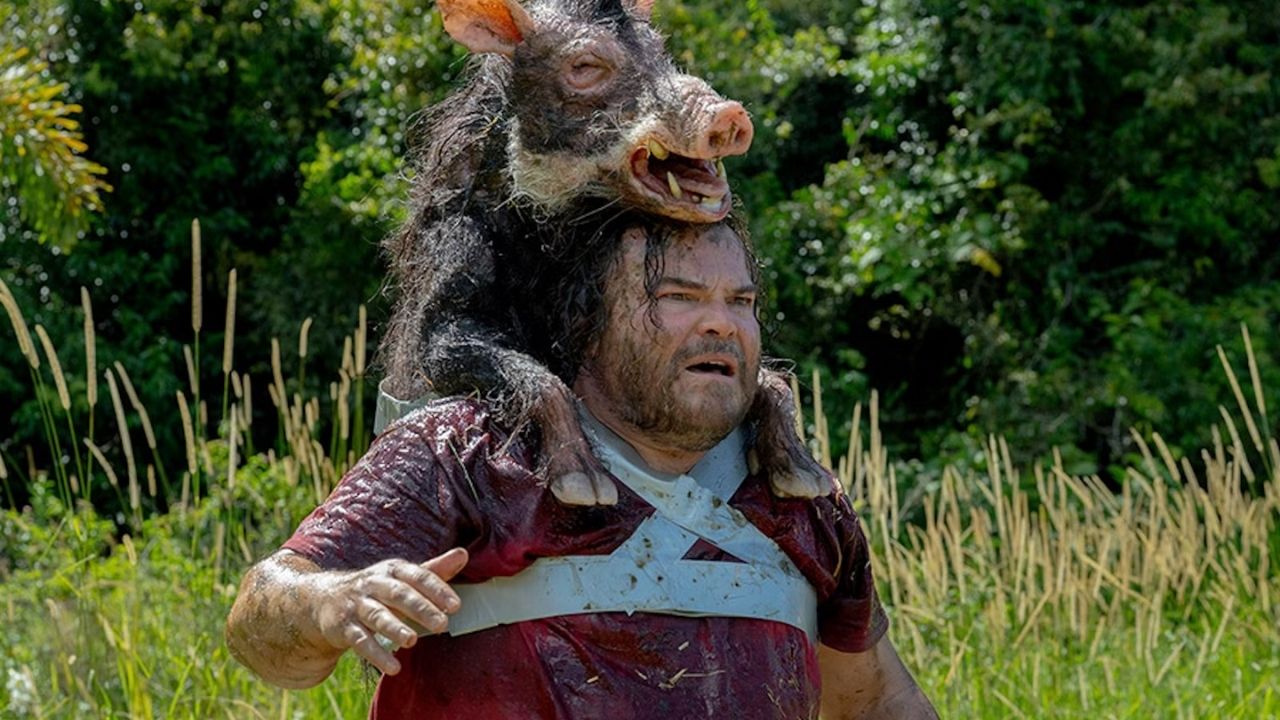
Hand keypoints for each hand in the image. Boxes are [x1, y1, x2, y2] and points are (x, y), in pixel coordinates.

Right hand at [311, 547, 468, 674]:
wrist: (327, 599)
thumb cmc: (378, 589)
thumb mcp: (403, 577)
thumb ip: (434, 570)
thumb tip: (464, 554)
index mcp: (393, 569)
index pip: (417, 576)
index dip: (437, 589)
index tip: (456, 606)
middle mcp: (374, 584)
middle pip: (399, 594)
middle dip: (420, 608)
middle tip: (442, 625)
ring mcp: (358, 605)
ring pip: (377, 616)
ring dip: (394, 628)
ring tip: (412, 641)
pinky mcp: (344, 627)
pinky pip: (360, 641)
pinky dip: (376, 655)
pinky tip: (393, 668)